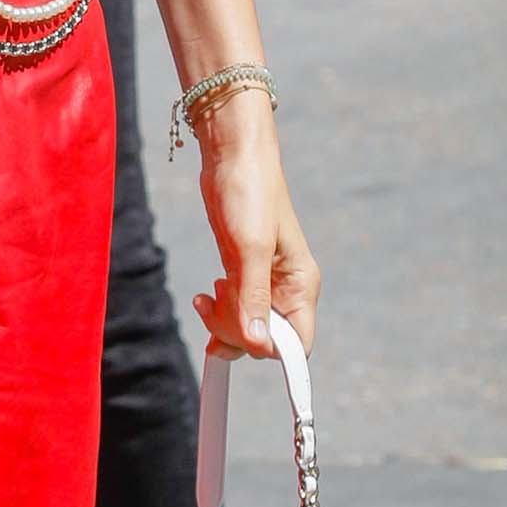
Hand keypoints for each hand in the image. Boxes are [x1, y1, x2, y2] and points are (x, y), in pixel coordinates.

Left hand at [191, 105, 318, 362]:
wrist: (232, 155)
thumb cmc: (249, 192)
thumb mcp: (250, 247)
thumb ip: (252, 297)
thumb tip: (257, 343)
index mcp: (302, 285)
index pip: (296, 344)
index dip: (271, 352)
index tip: (242, 342)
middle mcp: (287, 289)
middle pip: (266, 340)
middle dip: (237, 333)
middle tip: (214, 304)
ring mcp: (265, 282)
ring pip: (246, 327)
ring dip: (222, 322)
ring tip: (206, 296)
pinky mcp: (243, 273)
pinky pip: (234, 310)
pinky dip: (218, 311)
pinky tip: (205, 297)